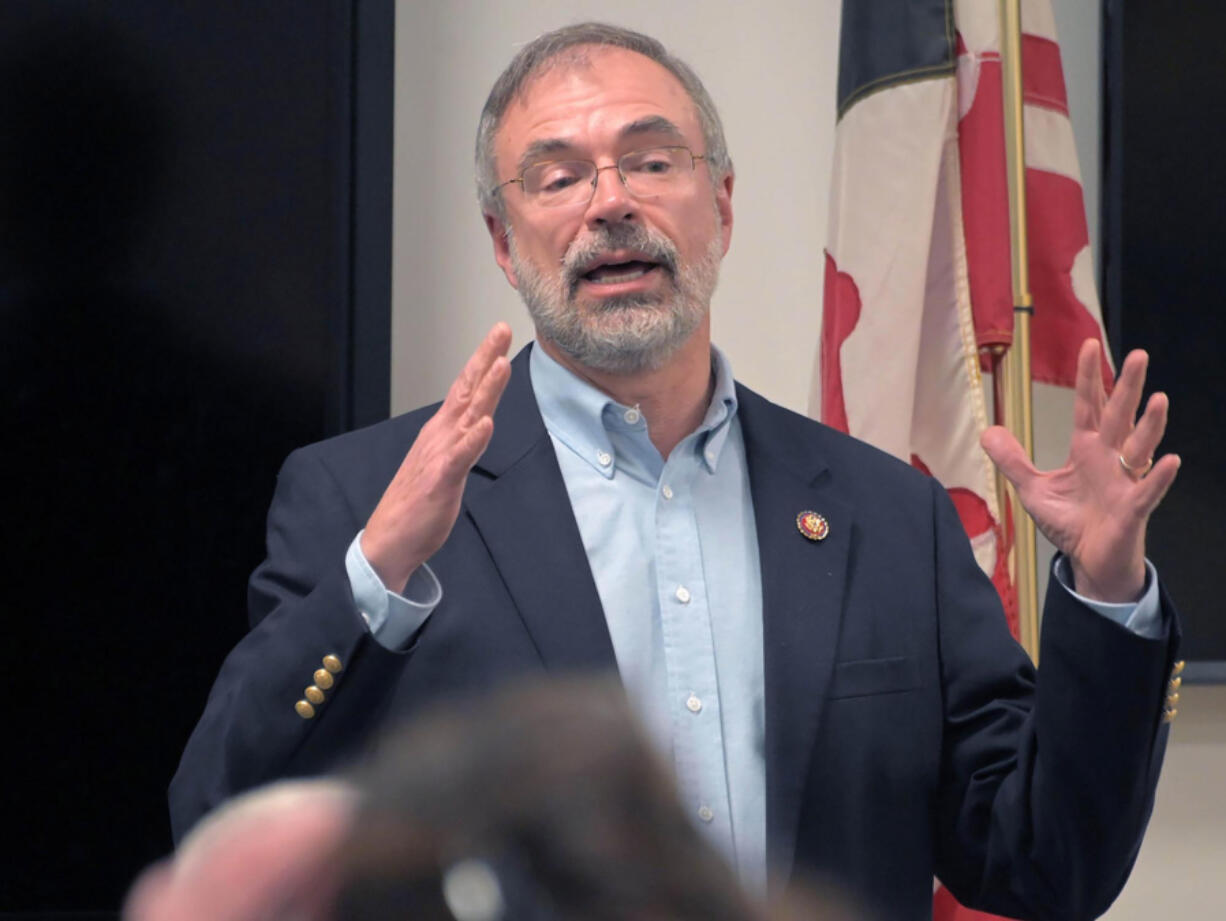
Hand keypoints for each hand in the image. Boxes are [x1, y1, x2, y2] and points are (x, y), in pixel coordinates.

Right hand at [361, 323, 511, 591]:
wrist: (389, 540)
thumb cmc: (417, 504)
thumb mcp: (447, 464)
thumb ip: (463, 441)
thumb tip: (479, 421)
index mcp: (442, 432)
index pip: (466, 389)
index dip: (483, 361)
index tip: (499, 336)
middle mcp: (441, 436)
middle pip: (467, 390)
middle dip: (485, 359)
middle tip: (501, 330)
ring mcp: (439, 456)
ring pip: (467, 417)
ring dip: (485, 390)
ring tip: (500, 364)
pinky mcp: (440, 480)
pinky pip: (459, 457)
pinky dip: (473, 439)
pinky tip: (485, 424)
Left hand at [981, 339, 1179, 602]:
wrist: (1089, 560)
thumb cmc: (1069, 522)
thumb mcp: (1033, 489)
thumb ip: (1013, 460)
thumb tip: (989, 430)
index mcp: (1086, 449)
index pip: (1088, 405)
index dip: (1088, 377)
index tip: (1088, 345)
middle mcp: (1110, 458)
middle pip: (1119, 416)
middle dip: (1128, 387)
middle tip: (1138, 355)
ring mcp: (1125, 481)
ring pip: (1140, 446)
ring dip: (1150, 425)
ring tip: (1159, 400)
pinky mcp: (1133, 508)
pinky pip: (1148, 490)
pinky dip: (1158, 477)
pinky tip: (1170, 460)